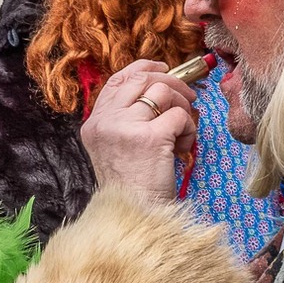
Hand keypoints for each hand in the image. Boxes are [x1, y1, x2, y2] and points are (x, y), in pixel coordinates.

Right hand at [80, 60, 196, 206]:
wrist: (135, 214)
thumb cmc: (132, 186)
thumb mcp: (116, 149)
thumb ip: (126, 120)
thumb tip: (159, 89)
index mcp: (94, 123)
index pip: (118, 80)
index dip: (143, 68)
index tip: (163, 68)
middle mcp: (106, 121)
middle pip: (142, 79)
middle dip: (172, 83)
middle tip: (188, 97)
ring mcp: (126, 127)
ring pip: (164, 93)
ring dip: (182, 108)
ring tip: (182, 133)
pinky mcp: (150, 137)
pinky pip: (180, 115)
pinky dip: (189, 129)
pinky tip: (182, 148)